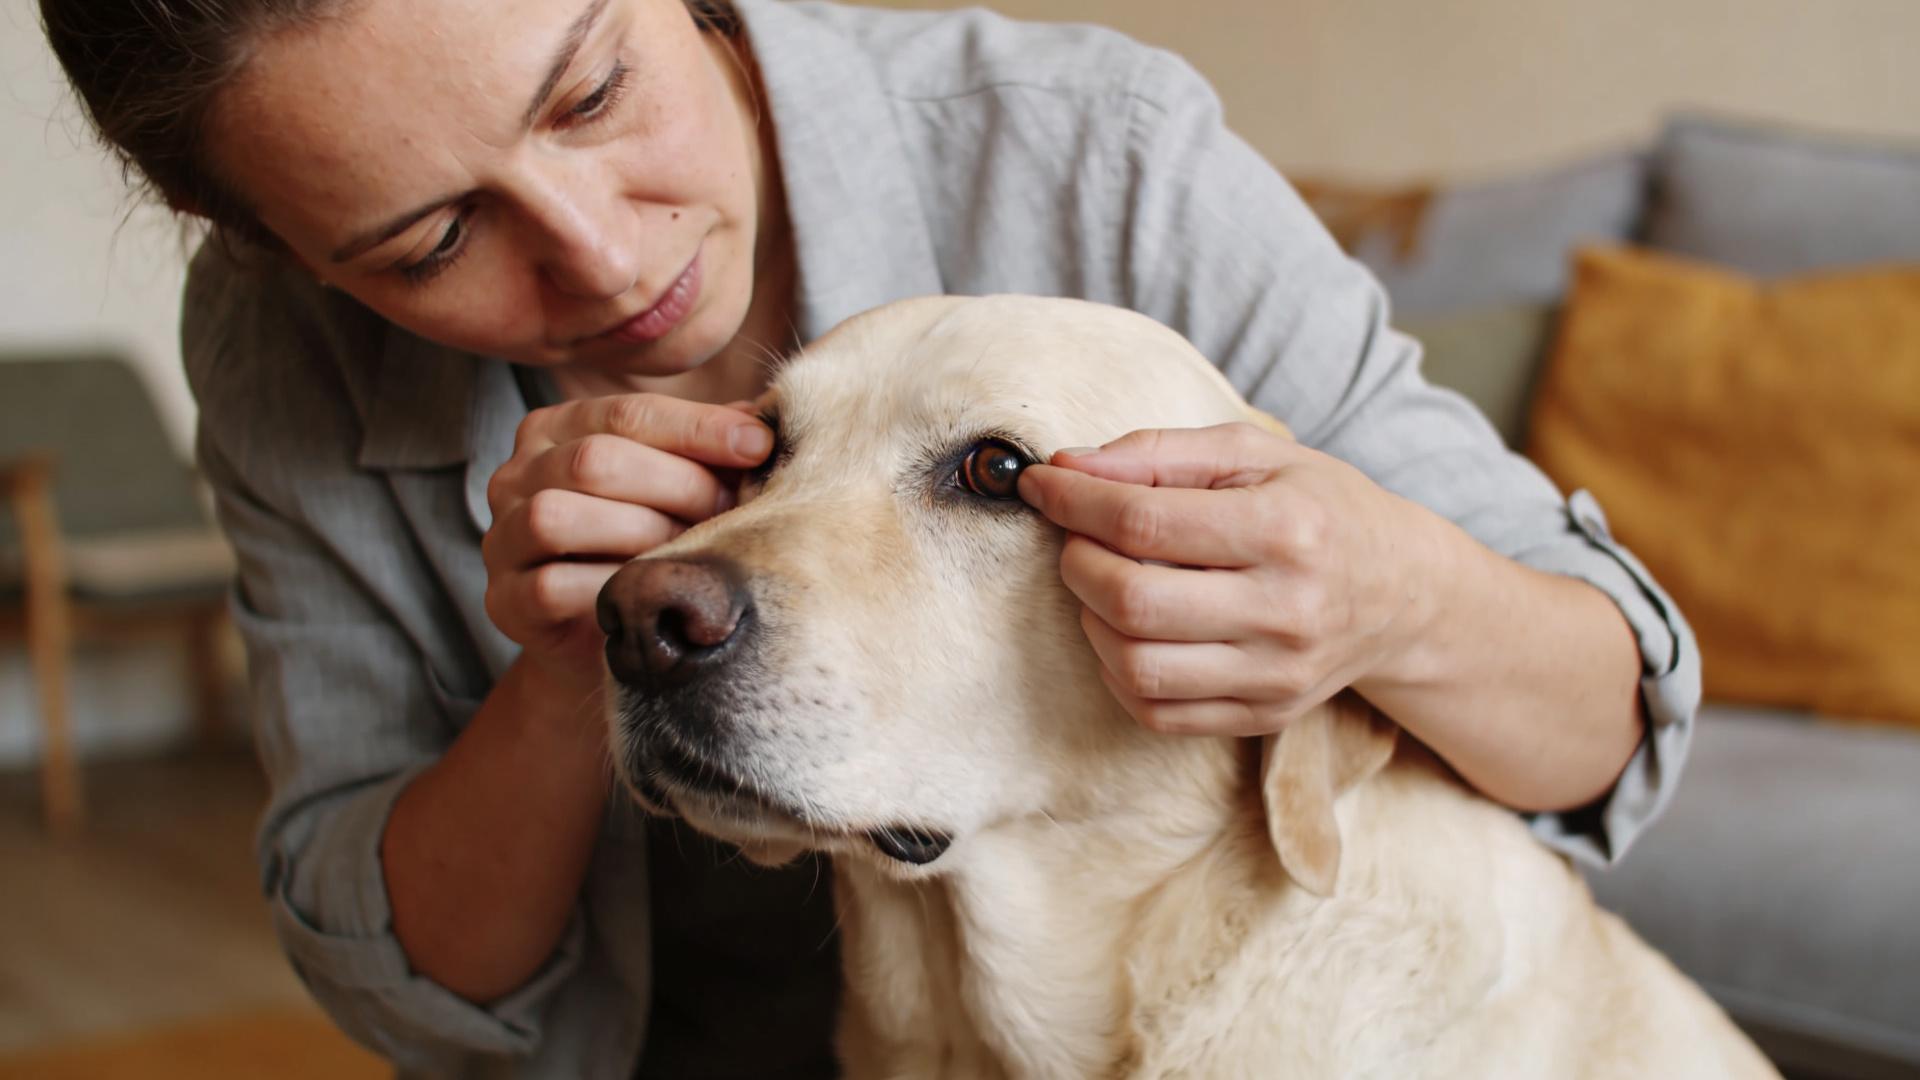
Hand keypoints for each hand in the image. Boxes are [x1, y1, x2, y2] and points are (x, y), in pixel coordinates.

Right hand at [481, 393, 770, 685]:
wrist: (607, 639)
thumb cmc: (650, 546)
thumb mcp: (678, 487)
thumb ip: (708, 450)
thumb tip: (766, 420)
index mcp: (556, 429)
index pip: (627, 413)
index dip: (698, 428)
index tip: (759, 445)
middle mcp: (517, 475)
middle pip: (594, 461)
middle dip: (677, 485)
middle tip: (733, 511)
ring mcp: (501, 538)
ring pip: (559, 516)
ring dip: (641, 534)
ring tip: (695, 551)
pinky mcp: (505, 600)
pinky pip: (551, 586)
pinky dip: (609, 587)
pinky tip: (655, 594)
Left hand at [1016, 422, 1442, 735]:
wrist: (1402, 592)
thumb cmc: (1319, 509)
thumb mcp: (1255, 454)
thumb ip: (1159, 452)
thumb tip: (1068, 468)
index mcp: (1285, 530)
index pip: (1144, 522)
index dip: (1074, 502)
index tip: (1042, 484)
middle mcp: (1285, 610)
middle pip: (1132, 600)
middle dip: (1077, 562)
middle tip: (1077, 537)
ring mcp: (1275, 675)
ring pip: (1136, 666)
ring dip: (1091, 619)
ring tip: (1104, 582)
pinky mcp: (1263, 715)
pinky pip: (1155, 711)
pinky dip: (1117, 669)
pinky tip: (1127, 630)